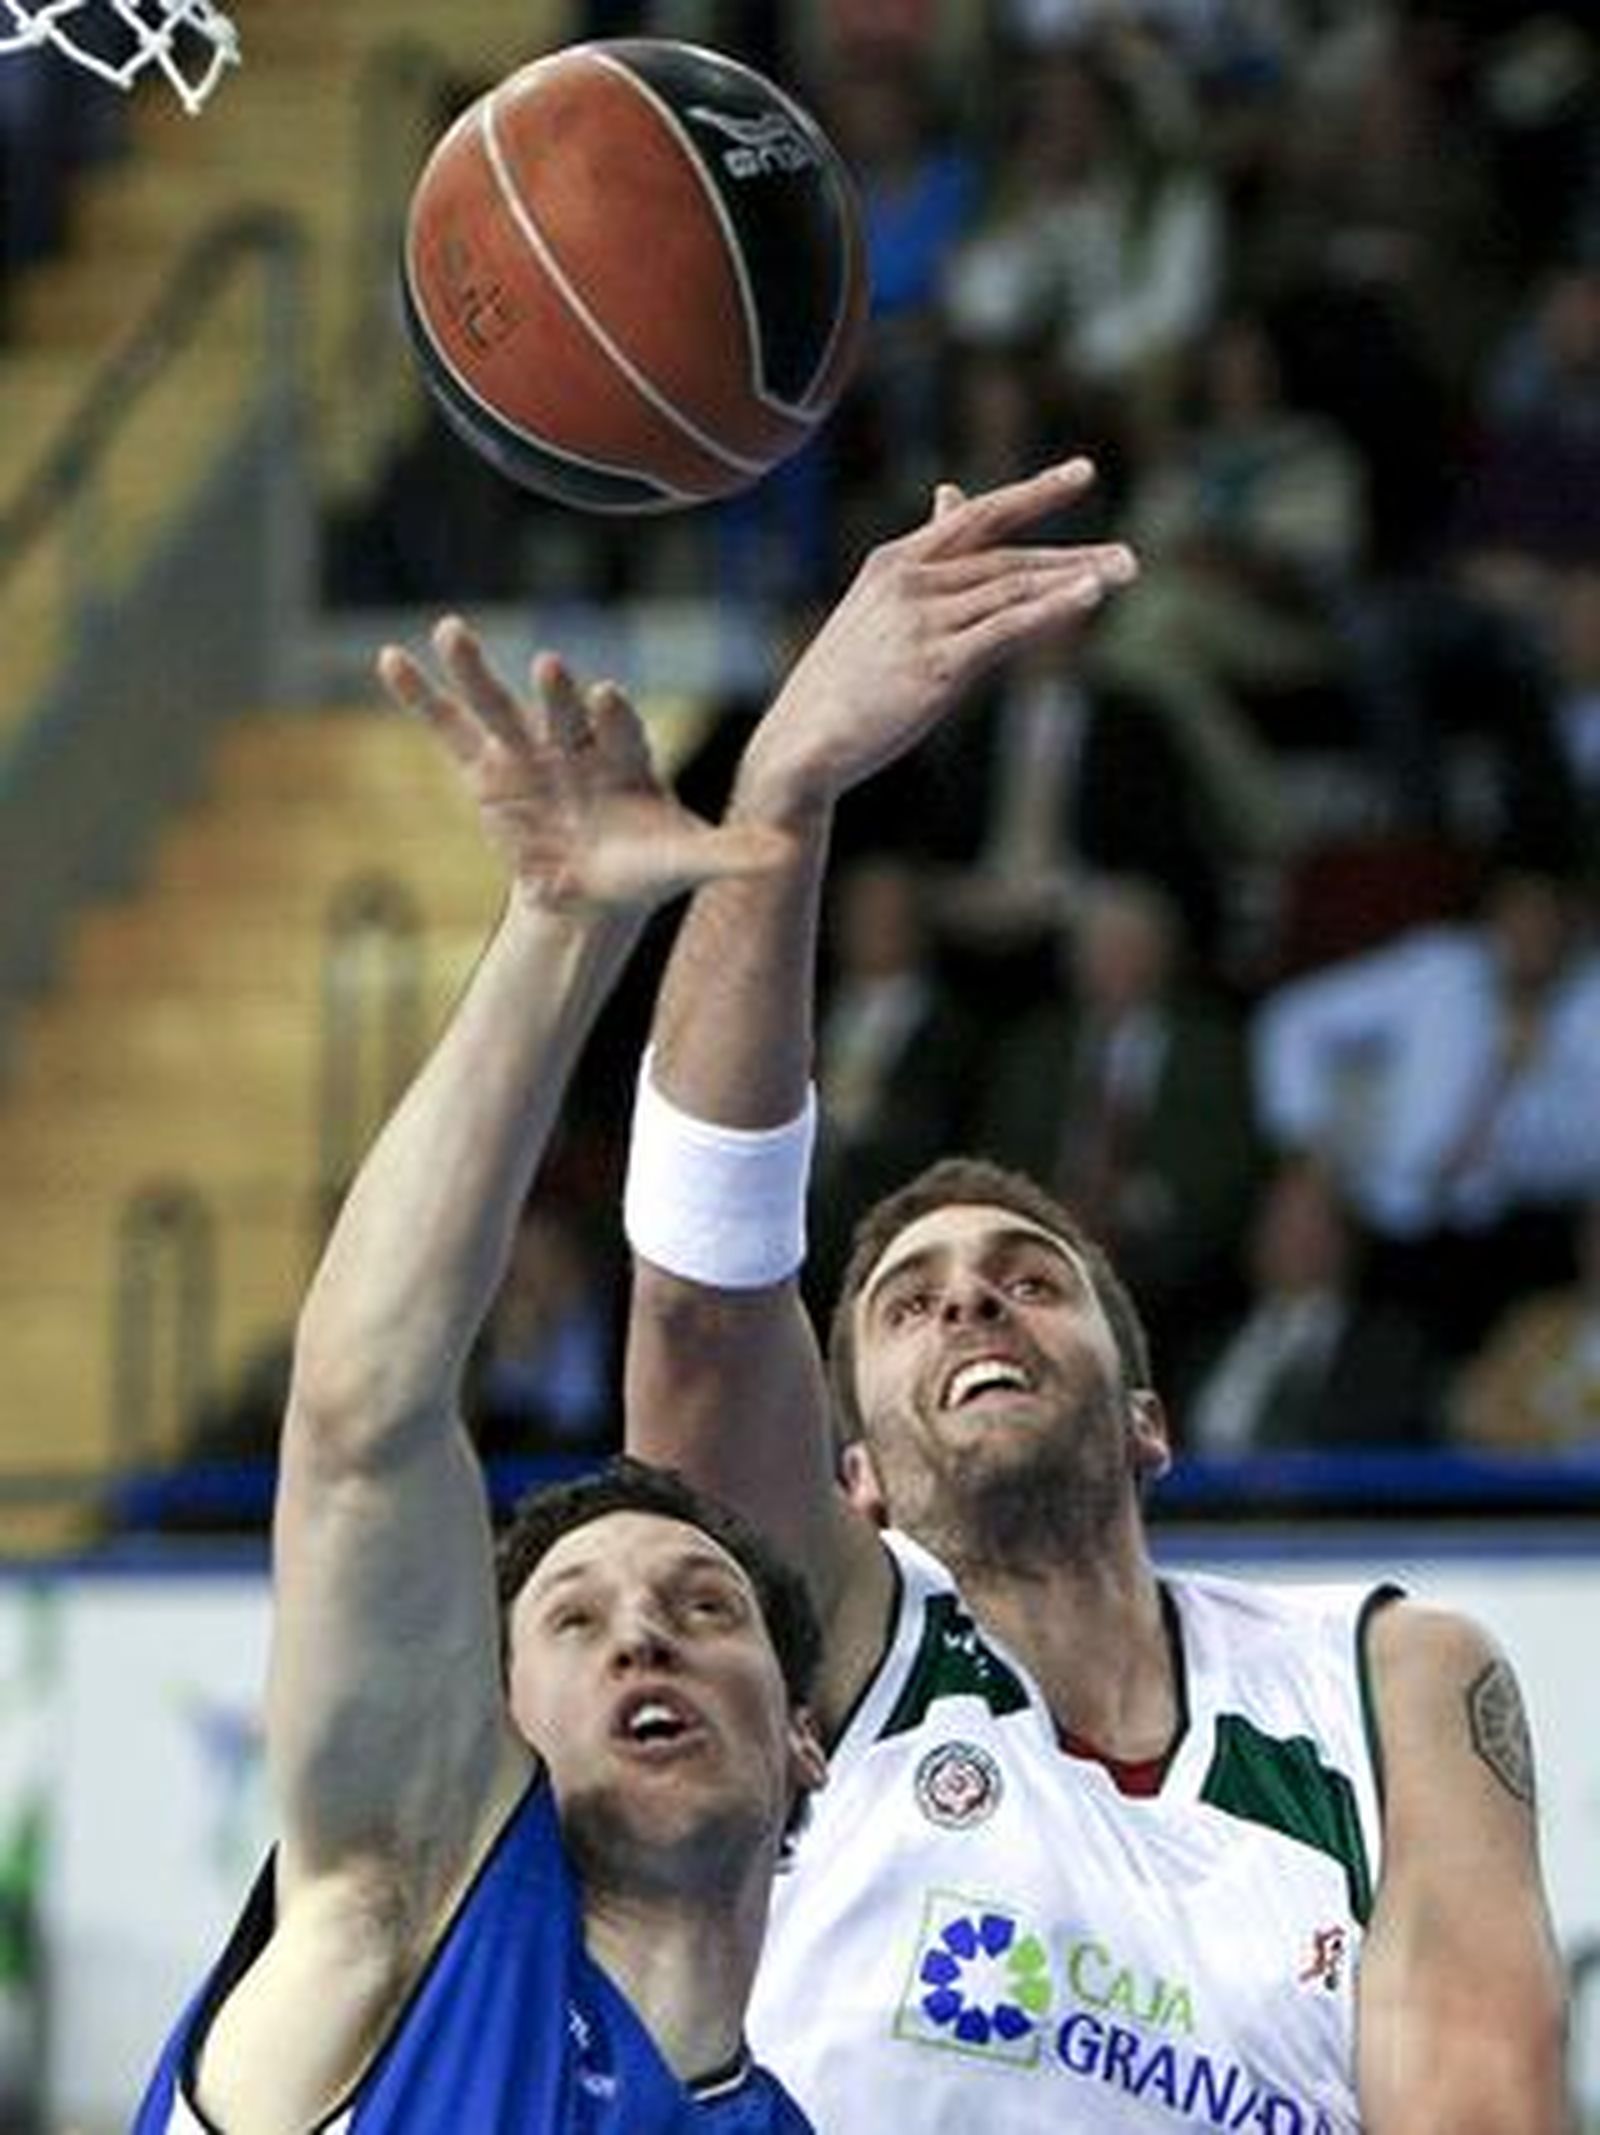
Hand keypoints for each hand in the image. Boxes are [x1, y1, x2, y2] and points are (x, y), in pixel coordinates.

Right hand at [376, 618, 787, 912]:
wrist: (591, 892)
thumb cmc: (645, 867)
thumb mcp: (688, 862)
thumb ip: (732, 852)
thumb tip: (790, 854)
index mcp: (627, 754)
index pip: (620, 729)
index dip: (612, 715)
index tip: (605, 694)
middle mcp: (576, 742)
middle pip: (561, 711)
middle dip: (555, 693)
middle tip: (550, 666)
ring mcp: (527, 751)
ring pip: (500, 706)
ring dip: (475, 669)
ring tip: (450, 628)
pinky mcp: (484, 770)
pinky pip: (447, 728)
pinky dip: (420, 697)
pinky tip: (390, 660)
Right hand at [736, 458, 1136, 819]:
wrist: (804, 741)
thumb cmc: (842, 681)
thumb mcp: (877, 607)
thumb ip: (926, 558)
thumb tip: (951, 493)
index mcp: (893, 562)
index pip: (976, 517)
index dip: (1033, 493)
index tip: (1082, 473)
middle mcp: (910, 581)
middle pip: (1007, 556)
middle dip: (1072, 556)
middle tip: (1129, 558)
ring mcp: (923, 621)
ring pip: (1014, 588)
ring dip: (1075, 580)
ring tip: (1124, 573)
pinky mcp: (938, 664)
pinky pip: (1008, 627)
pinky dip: (1053, 609)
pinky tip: (1090, 596)